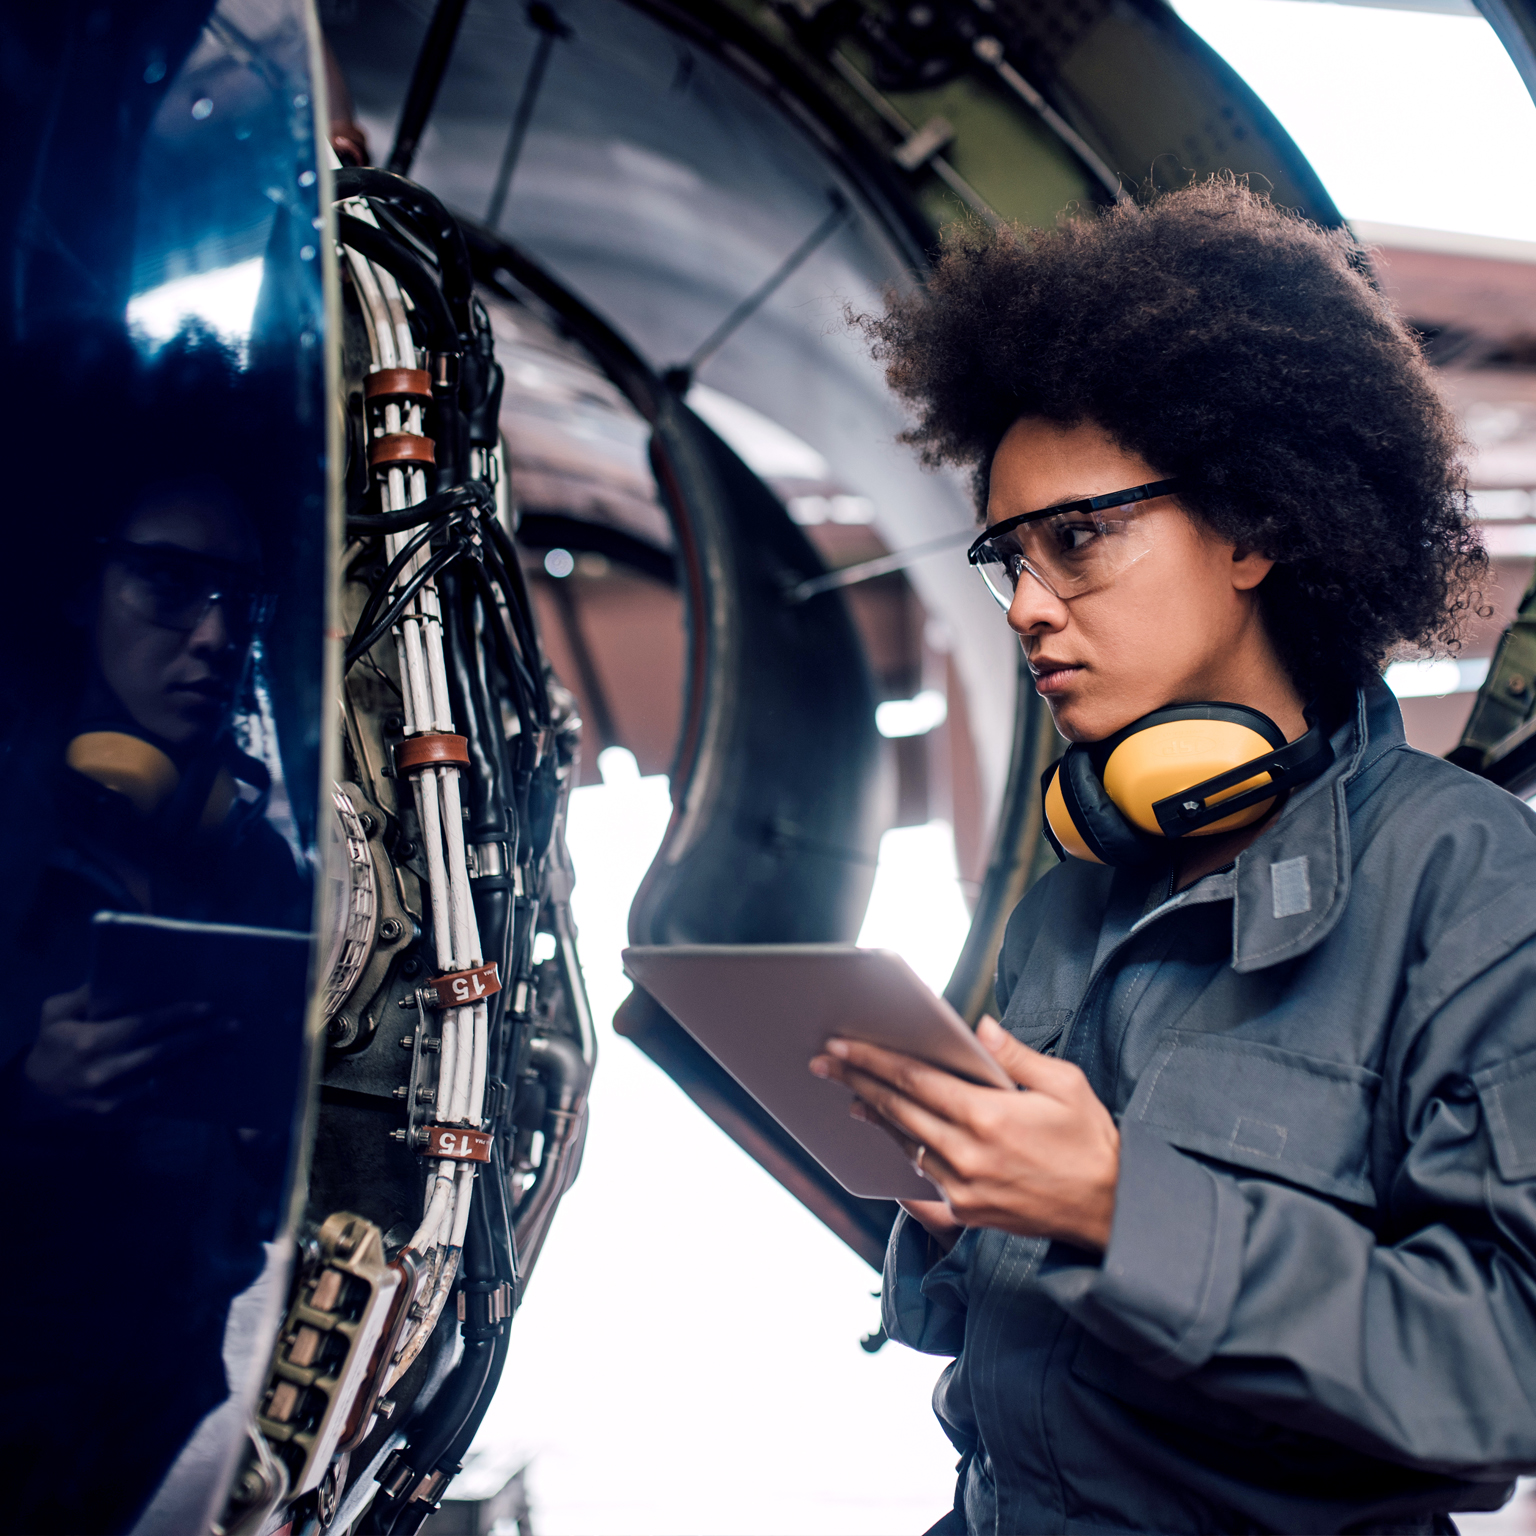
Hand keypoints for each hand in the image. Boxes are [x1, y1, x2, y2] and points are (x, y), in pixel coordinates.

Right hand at [25, 985, 221, 1114]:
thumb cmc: (52, 1044)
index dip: (178, 1016)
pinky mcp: (120, 1116)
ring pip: (168, 1078)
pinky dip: (185, 1085)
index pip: (143, 1025)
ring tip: (229, 1049)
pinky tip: (206, 1072)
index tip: (208, 1007)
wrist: (36, 1093)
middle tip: (233, 1026)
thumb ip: (85, 994)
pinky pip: (160, 1098)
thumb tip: (116, 977)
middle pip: (164, 1053)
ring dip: (202, 1063)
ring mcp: (113, 1098)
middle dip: (202, 1038)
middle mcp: (104, 1071)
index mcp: (90, 1042)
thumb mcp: (56, 1013)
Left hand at [810, 1017, 1119, 1251]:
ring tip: (850, 1098)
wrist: (1111, 1209)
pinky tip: (889, 1146)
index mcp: (988, 1117)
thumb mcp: (1064, 1084)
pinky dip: (903, 1161)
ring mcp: (964, 1189)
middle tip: (824, 1063)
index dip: (873, 1061)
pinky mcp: (968, 1213)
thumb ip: (1015, 1056)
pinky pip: (922, 1183)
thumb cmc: (1090, 1141)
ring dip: (876, 1119)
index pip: (915, 1080)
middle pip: (899, 1110)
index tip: (841, 1046)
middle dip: (858, 1082)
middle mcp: (968, 1155)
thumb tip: (980, 1027)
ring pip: (907, 1145)